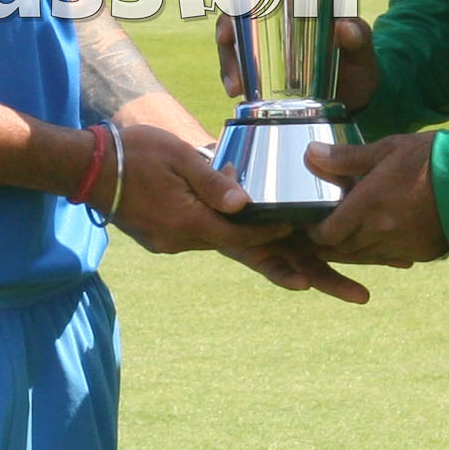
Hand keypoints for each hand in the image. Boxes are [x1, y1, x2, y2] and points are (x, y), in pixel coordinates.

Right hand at [110, 124, 371, 304]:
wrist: (86, 168)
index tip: (339, 238)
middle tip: (362, 296)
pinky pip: (222, 242)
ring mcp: (181, 242)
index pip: (257, 236)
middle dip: (317, 276)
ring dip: (287, 266)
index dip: (297, 237)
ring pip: (244, 254)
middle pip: (263, 261)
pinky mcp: (174, 236)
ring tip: (333, 285)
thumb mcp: (176, 157)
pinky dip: (252, 248)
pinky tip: (278, 254)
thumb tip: (245, 204)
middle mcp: (191, 242)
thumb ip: (213, 181)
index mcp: (194, 225)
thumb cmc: (132, 152)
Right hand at [215, 16, 381, 113]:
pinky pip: (239, 69)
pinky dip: (232, 77)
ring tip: (235, 85)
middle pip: (239, 16)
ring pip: (234, 44)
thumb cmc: (359, 66)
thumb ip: (360, 38)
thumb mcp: (363, 51)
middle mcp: (278, 24)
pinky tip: (235, 91)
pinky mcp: (263, 71)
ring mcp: (268, 48)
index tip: (237, 7)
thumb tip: (346, 27)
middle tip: (231, 50)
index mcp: (299, 8)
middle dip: (227, 32)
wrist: (358, 98)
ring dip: (228, 60)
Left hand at [304, 132, 448, 266]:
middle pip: (343, 249)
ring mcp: (400, 246)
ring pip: (365, 257)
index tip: (312, 222)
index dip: (315, 231)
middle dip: (330, 242)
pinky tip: (380, 238)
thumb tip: (310, 154)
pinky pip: (389, 258)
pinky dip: (378, 251)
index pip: (327, 233)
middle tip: (326, 230)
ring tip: (349, 235)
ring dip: (353, 249)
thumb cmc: (430, 160)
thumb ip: (346, 158)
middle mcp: (379, 233)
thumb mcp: (386, 150)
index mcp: (366, 207)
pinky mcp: (420, 253)